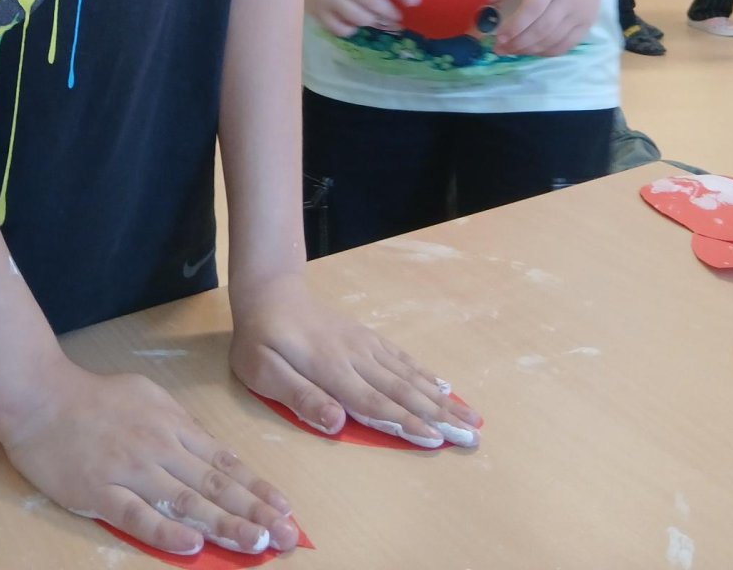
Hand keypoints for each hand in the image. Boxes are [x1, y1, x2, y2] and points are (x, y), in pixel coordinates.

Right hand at [2, 359, 297, 557]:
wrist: (41, 396)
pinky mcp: (100, 491)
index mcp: (172, 426)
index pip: (223, 461)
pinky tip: (192, 546)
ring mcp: (130, 470)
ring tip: (258, 543)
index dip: (256, 486)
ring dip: (225, 524)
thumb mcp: (146, 398)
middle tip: (287, 537)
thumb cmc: (94, 398)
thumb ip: (177, 426)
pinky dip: (166, 532)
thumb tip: (207, 452)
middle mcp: (159, 448)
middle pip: (214, 484)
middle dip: (254, 512)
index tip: (285, 508)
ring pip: (186, 501)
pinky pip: (137, 516)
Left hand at [229, 273, 480, 448]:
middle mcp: (355, 356)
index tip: (437, 440)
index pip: (373, 402)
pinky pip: (401, 358)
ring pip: (408, 376)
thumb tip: (336, 422)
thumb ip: (300, 396)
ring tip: (472, 417)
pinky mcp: (366, 338)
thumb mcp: (263, 371)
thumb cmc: (260, 339)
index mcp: (330, 368)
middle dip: (439, 416)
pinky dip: (425, 374)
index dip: (405, 423)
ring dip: (441, 399)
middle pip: (402, 391)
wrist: (269, 292)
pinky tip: (444, 388)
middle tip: (472, 437)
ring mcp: (364, 345)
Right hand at [300, 0, 418, 36]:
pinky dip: (351, 29)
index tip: (415, 1)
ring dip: (373, 21)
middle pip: (372, 1)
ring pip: (358, 17)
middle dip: (390, 12)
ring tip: (377, 19)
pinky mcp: (316, 12)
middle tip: (397, 16)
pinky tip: (353, 23)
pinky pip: (341, 29)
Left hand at [488, 0, 604, 56]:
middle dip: (518, 43)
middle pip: (542, 29)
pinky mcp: (588, 24)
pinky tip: (531, 50)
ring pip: (553, 41)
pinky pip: (566, 45)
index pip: (532, 8)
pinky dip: (546, 52)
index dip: (514, 26)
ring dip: (529, 50)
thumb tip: (486, 3)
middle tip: (498, 49)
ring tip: (510, 50)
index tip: (497, 37)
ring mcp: (581, 14)